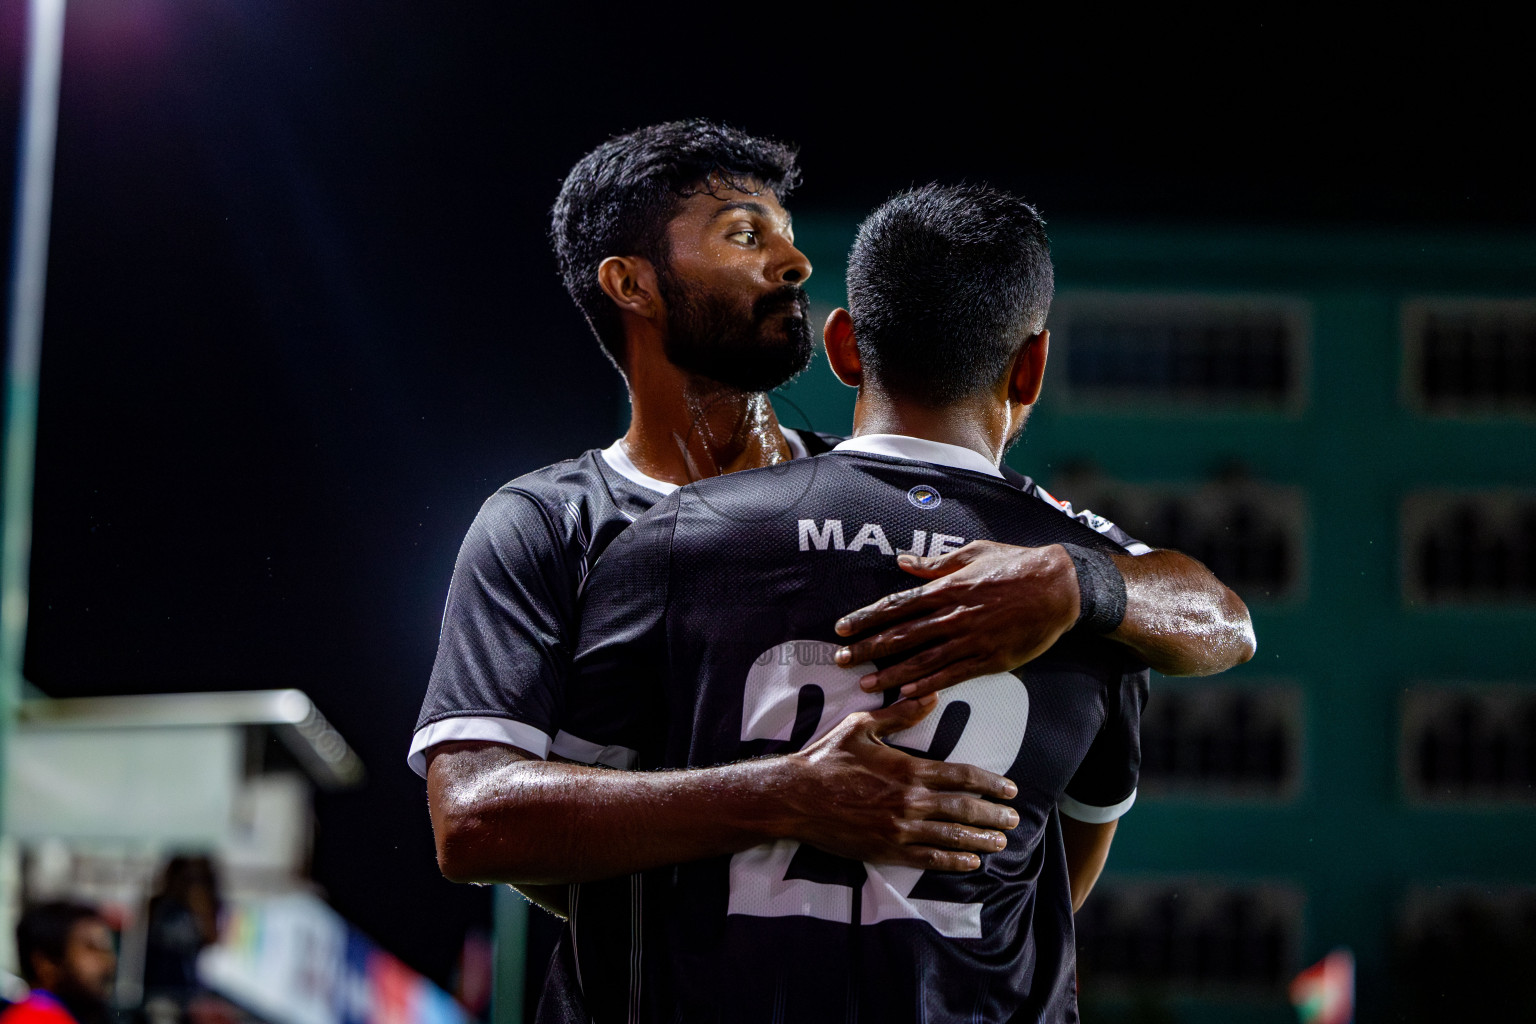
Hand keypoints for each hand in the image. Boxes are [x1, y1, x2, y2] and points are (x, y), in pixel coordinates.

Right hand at [782, 695, 1019, 871]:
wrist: (795, 797)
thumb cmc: (827, 758)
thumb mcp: (861, 727)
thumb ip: (900, 714)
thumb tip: (931, 696)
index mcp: (909, 770)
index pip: (962, 776)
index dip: (990, 783)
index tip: (1010, 789)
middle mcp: (910, 802)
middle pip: (964, 809)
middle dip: (993, 815)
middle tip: (1014, 819)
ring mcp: (899, 829)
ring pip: (952, 837)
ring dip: (981, 840)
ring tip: (1000, 843)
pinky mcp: (886, 850)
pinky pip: (928, 859)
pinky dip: (953, 862)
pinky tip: (970, 863)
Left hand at [832, 540, 1079, 697]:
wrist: (1059, 587)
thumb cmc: (1015, 564)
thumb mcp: (972, 553)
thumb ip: (935, 563)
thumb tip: (903, 562)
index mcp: (947, 588)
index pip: (896, 605)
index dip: (866, 618)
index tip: (843, 628)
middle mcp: (954, 615)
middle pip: (901, 635)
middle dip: (868, 648)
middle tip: (841, 660)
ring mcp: (971, 640)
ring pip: (922, 660)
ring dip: (891, 673)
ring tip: (866, 683)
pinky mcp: (990, 660)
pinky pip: (953, 675)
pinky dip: (929, 685)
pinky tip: (907, 694)